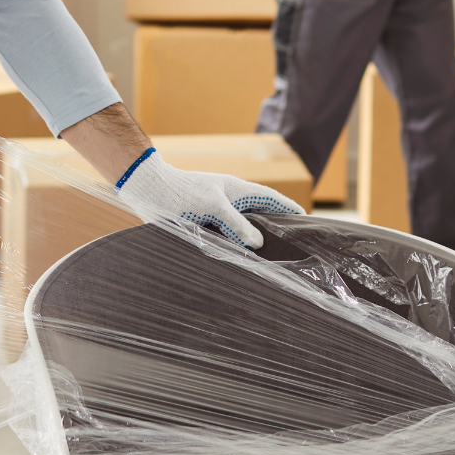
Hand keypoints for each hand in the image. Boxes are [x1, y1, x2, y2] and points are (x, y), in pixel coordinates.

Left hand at [114, 149, 303, 248]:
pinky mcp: (204, 226)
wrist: (148, 192)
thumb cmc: (181, 193)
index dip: (289, 210)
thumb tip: (259, 243)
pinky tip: (238, 264)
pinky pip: (227, 238)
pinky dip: (235, 249)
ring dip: (253, 243)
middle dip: (275, 231)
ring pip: (242, 230)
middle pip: (260, 217)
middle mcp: (231, 201)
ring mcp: (218, 214)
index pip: (272, 199)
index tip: (307, 222)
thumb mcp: (213, 206)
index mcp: (238, 190)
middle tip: (291, 250)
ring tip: (268, 263)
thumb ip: (237, 224)